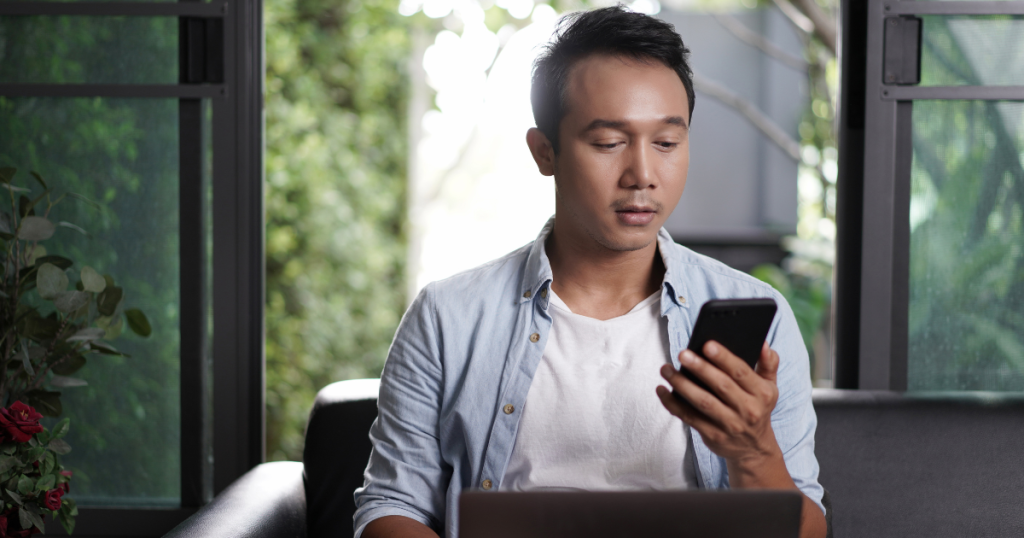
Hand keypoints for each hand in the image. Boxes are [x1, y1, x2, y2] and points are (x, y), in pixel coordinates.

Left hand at [655, 341, 781, 467]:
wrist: (754, 448)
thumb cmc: (758, 409)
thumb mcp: (770, 387)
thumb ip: (768, 364)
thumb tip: (762, 343)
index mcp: (761, 394)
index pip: (741, 372)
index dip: (724, 358)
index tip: (707, 344)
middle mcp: (747, 410)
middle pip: (721, 386)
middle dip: (700, 368)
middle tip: (683, 354)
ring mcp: (729, 425)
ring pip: (703, 402)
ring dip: (682, 385)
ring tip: (667, 369)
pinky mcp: (713, 435)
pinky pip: (689, 417)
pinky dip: (672, 404)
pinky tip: (662, 390)